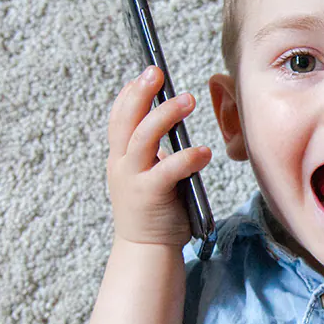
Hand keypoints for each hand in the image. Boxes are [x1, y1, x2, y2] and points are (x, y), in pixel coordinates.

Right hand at [106, 65, 211, 245]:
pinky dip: (187, 157)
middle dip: (140, 93)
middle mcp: (122, 165)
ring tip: (188, 99)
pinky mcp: (149, 196)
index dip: (130, 93)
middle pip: (127, 121)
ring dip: (166, 115)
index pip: (119, 118)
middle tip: (157, 72)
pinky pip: (168, 171)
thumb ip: (154, 151)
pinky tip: (204, 152)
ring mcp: (133, 180)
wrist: (146, 250)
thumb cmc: (154, 208)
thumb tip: (172, 120)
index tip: (146, 73)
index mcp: (121, 158)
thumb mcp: (148, 173)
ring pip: (144, 138)